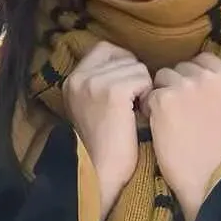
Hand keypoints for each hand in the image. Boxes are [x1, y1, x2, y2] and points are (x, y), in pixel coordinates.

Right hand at [63, 41, 152, 218]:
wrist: (102, 172)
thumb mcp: (93, 107)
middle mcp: (80, 77)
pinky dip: (147, 96)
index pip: (105, 48)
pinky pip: (143, 79)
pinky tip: (140, 114)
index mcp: (72, 80)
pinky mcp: (113, 92)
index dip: (123, 64)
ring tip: (135, 112)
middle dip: (134, 77)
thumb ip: (102, 82)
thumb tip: (130, 63)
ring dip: (143, 88)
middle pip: (124, 56)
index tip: (127, 89)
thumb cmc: (105, 145)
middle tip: (131, 105)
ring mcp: (94, 83)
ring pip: (137, 66)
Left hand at [142, 53, 220, 220]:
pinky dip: (149, 109)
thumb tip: (210, 83)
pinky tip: (157, 126)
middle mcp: (207, 76)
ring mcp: (184, 86)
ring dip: (160, 94)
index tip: (189, 90)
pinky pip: (149, 96)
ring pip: (161, 78)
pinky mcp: (163, 100)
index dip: (192, 74)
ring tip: (166, 117)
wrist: (209, 177)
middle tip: (176, 108)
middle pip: (179, 67)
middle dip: (175, 84)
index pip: (202, 59)